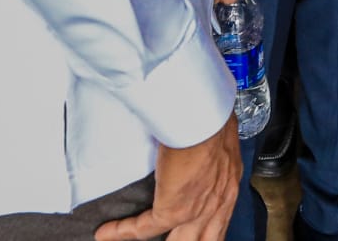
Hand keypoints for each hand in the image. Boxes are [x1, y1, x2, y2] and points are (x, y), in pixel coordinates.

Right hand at [95, 112, 240, 240]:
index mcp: (229, 182)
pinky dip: (122, 231)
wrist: (203, 114)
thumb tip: (196, 140)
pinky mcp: (172, 210)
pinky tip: (108, 232)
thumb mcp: (218, 133)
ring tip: (135, 239)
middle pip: (203, 238)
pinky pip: (143, 229)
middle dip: (186, 239)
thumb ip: (209, 147)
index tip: (192, 226)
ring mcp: (196, 210)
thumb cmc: (211, 111)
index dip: (205, 228)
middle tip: (170, 236)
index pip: (219, 219)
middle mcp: (218, 202)